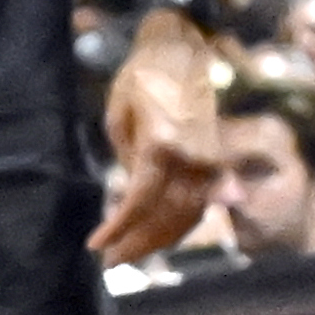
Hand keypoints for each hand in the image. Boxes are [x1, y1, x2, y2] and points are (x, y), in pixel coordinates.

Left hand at [89, 11, 221, 264]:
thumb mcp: (117, 116)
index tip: (96, 246)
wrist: (182, 52)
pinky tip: (159, 237)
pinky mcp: (217, 160)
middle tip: (110, 261)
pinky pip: (200, 203)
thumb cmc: (140, 78)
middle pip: (167, 217)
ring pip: (188, 216)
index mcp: (162, 146)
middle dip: (138, 244)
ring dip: (160, 240)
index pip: (140, 202)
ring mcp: (210, 161)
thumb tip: (135, 196)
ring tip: (130, 254)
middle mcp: (193, 159)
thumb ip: (127, 160)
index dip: (119, 229)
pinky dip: (180, 224)